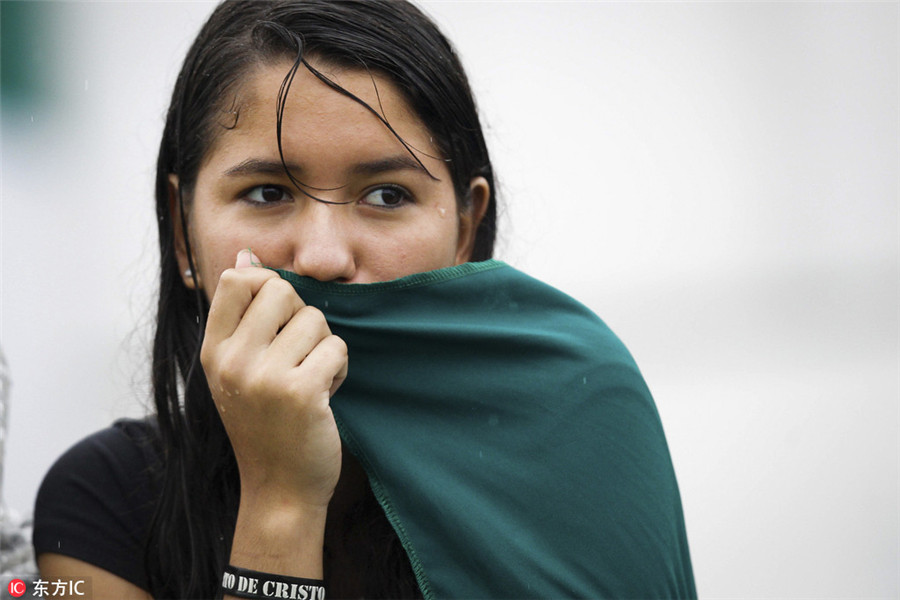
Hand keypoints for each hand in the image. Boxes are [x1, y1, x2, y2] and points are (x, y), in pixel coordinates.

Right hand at [201, 249, 346, 509]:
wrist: (280, 489)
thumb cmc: (266, 423)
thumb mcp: (238, 369)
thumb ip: (242, 316)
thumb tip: (246, 256)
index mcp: (213, 351)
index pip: (234, 280)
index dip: (266, 284)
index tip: (279, 317)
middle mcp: (231, 360)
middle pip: (279, 289)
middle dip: (301, 315)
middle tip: (298, 353)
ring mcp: (263, 376)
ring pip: (315, 319)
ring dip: (323, 348)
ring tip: (309, 380)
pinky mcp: (300, 392)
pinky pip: (336, 347)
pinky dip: (339, 369)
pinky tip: (323, 397)